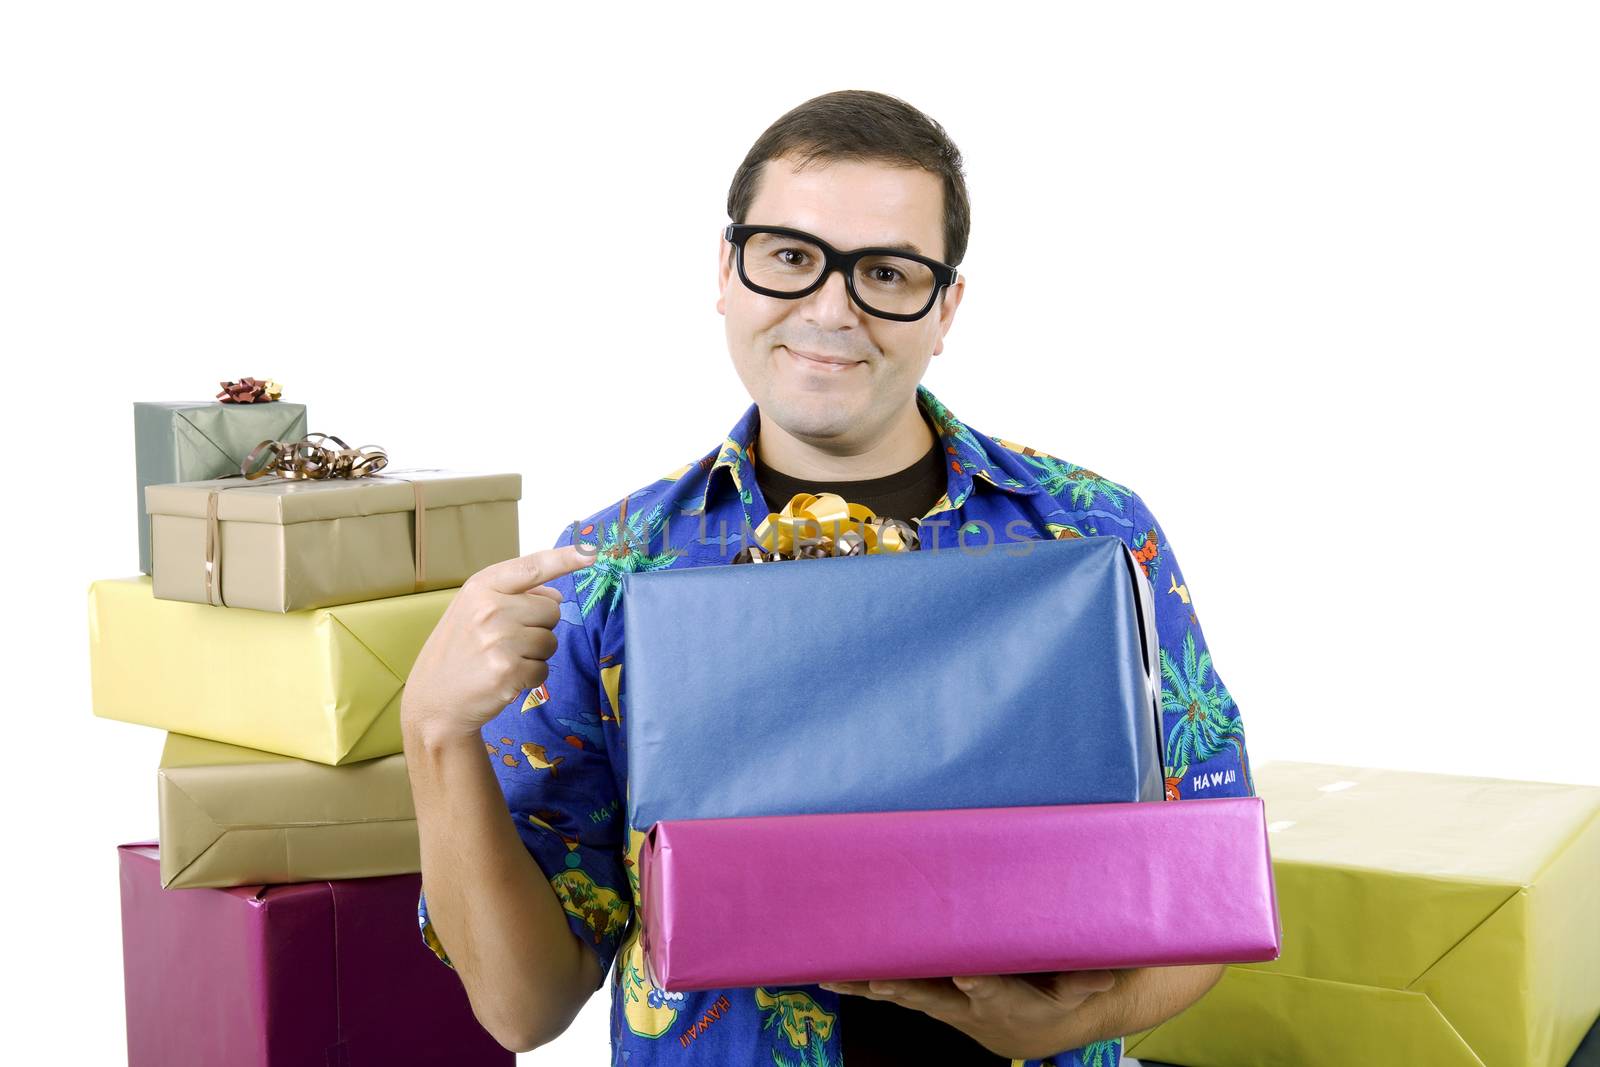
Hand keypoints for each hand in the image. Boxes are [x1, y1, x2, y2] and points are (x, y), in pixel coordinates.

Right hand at [401, 541, 594, 742]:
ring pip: (551, 642)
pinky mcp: (508, 670)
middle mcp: (490, 608)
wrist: (434, 700)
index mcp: (481, 587)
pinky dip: (530, 677)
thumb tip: (556, 595)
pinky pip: (544, 669)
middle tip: (507, 641)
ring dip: (535, 655)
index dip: (566, 558)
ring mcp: (499, 639)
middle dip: (539, 627)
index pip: (532, 567)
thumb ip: (514, 595)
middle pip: (551, 611)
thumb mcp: (474, 610)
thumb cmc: (458, 651)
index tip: (592, 551)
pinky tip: (504, 678)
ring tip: (503, 660)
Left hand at [818, 970, 1116, 1060]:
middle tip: (880, 980)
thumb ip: (1085, 980)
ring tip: (836, 976)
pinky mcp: (923, 995)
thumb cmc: (1057, 994)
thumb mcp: (1079, 988)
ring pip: (902, 993)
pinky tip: (829, 975)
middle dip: (906, 989)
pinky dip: (859, 982)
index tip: (968, 976)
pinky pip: (888, 987)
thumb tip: (1104, 974)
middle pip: (933, 997)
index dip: (981, 987)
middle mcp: (966, 1005)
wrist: (1030, 1025)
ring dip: (869, 985)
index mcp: (1007, 999)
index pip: (994, 993)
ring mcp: (940, 1002)